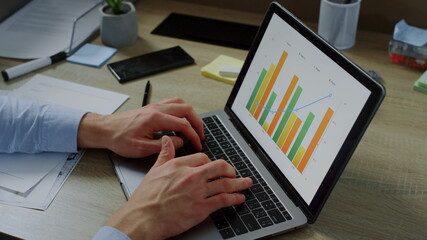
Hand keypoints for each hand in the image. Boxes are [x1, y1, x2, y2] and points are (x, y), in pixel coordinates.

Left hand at [77, 97, 203, 157]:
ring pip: (180, 103)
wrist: (105, 130)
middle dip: (197, 122)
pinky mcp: (152, 107)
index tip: (198, 144)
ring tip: (195, 126)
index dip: (193, 135)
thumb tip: (179, 141)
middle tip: (201, 134)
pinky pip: (172, 103)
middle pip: (186, 109)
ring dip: (191, 114)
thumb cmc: (119, 139)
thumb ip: (163, 145)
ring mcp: (154, 106)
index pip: (183, 124)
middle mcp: (157, 108)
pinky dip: (182, 109)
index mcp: (155, 118)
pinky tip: (182, 119)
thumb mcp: (142, 148)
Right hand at [105, 136, 252, 239]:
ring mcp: (197, 191)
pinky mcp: (201, 207)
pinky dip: (235, 198)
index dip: (211, 163)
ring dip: (239, 183)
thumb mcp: (154, 170)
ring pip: (225, 183)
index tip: (215, 168)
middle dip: (230, 170)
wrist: (143, 218)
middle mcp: (191, 176)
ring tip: (246, 183)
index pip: (203, 158)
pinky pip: (224, 200)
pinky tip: (239, 198)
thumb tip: (169, 140)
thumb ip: (165, 154)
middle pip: (219, 167)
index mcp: (179, 165)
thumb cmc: (145, 199)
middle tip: (234, 173)